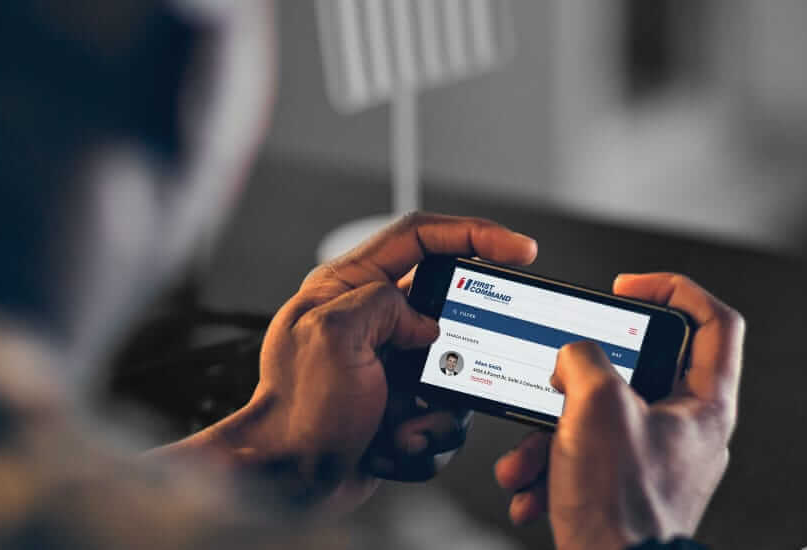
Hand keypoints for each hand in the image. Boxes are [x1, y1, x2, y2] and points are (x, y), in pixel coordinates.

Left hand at [157, 213, 536, 516]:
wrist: (287, 483)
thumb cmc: (296, 411)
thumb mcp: (332, 335)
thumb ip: (383, 303)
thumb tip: (425, 322)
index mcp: (349, 288)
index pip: (420, 238)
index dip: (474, 235)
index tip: (519, 249)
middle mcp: (372, 322)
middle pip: (451, 313)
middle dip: (463, 352)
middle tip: (452, 375)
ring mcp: (391, 367)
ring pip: (456, 373)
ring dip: (437, 408)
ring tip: (398, 426)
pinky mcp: (402, 407)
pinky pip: (444, 415)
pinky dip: (424, 436)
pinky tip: (388, 445)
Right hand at [493, 273, 744, 547]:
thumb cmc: (623, 508)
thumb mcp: (595, 405)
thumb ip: (582, 358)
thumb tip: (570, 359)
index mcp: (705, 405)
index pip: (715, 322)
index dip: (675, 289)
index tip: (629, 287)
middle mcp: (687, 432)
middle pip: (635, 373)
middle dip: (575, 382)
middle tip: (555, 381)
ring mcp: (655, 464)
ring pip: (595, 423)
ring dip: (546, 439)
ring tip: (523, 462)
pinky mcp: (624, 493)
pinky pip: (582, 464)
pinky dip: (549, 475)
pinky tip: (529, 492)